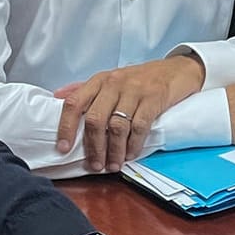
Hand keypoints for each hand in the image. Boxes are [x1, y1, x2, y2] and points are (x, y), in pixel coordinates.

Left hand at [55, 55, 206, 171]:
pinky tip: (131, 154)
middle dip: (94, 147)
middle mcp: (114, 84)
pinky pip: (140, 127)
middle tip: (95, 165)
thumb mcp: (111, 79)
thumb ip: (85, 89)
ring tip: (113, 165)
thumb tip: (57, 97)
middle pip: (95, 119)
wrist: (177, 69)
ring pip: (117, 126)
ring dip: (114, 151)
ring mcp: (135, 91)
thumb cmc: (141, 78)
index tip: (64, 148)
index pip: (75, 103)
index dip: (66, 127)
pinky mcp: (154, 99)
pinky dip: (134, 145)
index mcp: (100, 80)